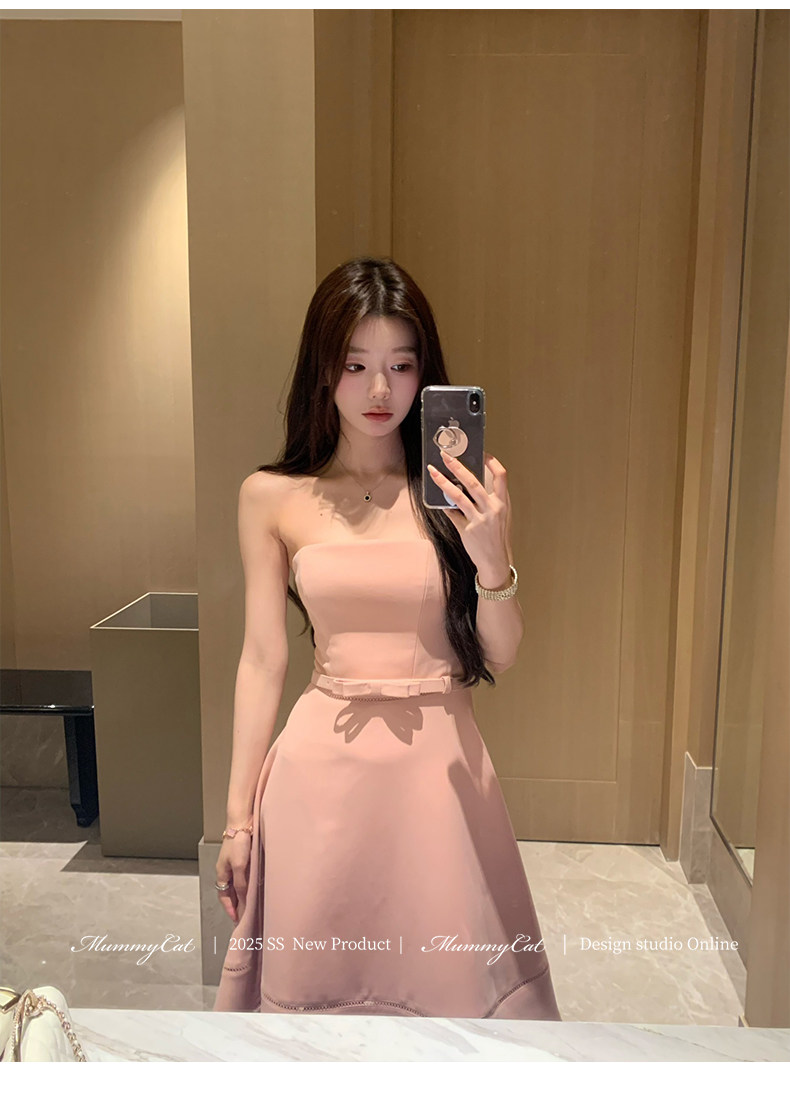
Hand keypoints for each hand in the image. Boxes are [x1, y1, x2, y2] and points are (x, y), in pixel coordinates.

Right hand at [216, 833, 251, 923]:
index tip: (236, 919)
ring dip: (243, 895)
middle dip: (236, 904)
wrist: (243, 822)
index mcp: (222, 873)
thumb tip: (243, 901)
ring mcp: (235, 863)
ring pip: (238, 884)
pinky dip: (249, 884)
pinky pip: (245, 876)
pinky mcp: (244, 857)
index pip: (224, 896)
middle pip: (230, 892)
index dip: (230, 909)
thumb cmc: (238, 843)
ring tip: (251, 905)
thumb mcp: (240, 867)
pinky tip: (256, 887)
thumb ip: (241, 884)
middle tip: (244, 916)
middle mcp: (227, 870)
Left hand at [427, 451, 512, 586]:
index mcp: (503, 503)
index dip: (491, 461)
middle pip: (474, 482)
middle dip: (457, 467)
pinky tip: (435, 498)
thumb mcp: (501, 516)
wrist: (495, 561)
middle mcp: (492, 509)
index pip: (501, 475)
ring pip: (459, 496)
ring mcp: (479, 520)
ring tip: (433, 472)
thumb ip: (490, 500)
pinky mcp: (467, 530)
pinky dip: (444, 505)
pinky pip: (452, 513)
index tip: (481, 452)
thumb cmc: (497, 536)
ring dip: (443, 482)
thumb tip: (470, 483)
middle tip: (445, 455)